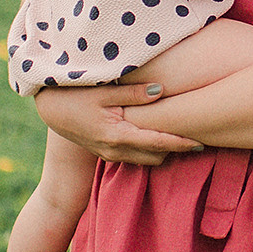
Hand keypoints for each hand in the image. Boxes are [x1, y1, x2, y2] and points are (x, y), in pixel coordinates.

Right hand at [33, 81, 203, 166]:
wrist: (50, 109)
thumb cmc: (75, 95)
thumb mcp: (102, 91)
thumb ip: (133, 93)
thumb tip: (161, 90)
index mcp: (117, 135)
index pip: (158, 142)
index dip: (181, 142)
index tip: (202, 140)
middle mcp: (115, 150)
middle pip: (157, 157)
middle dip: (176, 149)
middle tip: (197, 133)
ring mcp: (110, 155)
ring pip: (147, 160)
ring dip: (163, 151)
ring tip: (181, 134)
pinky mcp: (107, 154)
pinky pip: (136, 158)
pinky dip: (150, 150)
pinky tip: (157, 135)